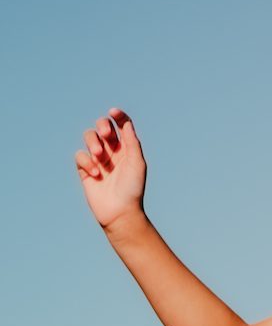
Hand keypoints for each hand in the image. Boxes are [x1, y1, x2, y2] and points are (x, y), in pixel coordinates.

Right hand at [75, 108, 146, 231]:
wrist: (120, 212)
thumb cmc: (133, 189)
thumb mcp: (137, 163)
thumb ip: (132, 142)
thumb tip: (126, 123)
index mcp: (127, 149)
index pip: (121, 125)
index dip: (118, 116)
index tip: (114, 113)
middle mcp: (113, 151)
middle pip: (103, 127)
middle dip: (103, 126)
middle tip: (107, 135)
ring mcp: (98, 159)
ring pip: (89, 137)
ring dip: (93, 142)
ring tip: (100, 157)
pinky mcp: (85, 169)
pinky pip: (80, 155)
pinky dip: (86, 162)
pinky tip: (96, 174)